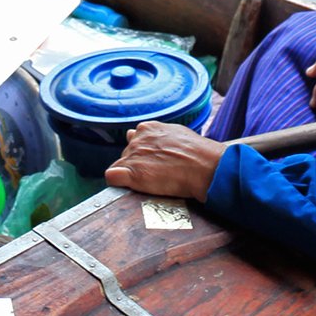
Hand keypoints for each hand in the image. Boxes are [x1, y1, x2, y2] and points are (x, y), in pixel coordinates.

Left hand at [105, 122, 223, 202]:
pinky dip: (117, 182)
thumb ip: (162, 135)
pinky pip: (112, 176)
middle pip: (127, 154)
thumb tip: (156, 140)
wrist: (204, 166)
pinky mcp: (131, 173)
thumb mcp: (178, 133)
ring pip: (121, 165)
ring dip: (130, 173)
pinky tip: (129, 187)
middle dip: (137, 163)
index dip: (143, 154)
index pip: (134, 140)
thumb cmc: (197, 152)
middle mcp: (137, 139)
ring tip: (151, 182)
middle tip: (155, 174)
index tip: (153, 163)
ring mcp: (132, 156)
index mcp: (148, 128)